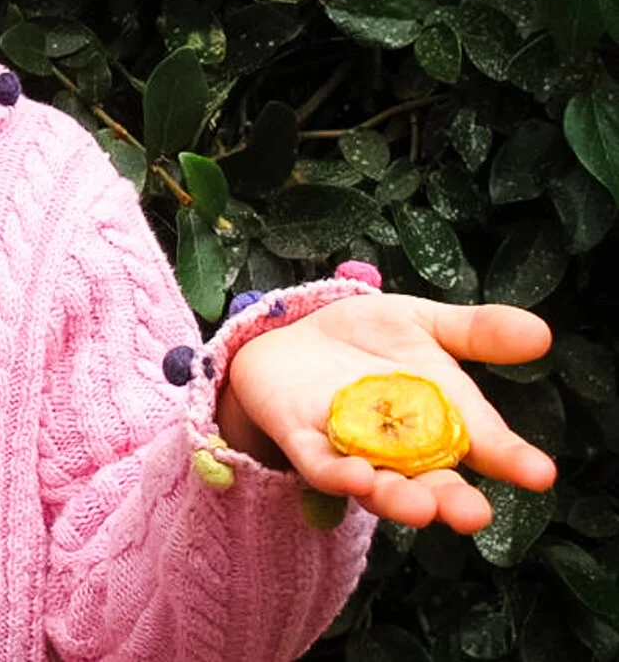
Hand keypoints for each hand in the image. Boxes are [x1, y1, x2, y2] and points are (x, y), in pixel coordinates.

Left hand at [223, 294, 556, 532]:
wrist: (295, 333)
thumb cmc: (367, 338)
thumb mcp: (422, 324)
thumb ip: (476, 332)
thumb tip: (542, 332)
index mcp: (442, 420)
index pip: (483, 444)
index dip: (511, 459)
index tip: (539, 473)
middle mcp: (402, 448)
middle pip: (432, 482)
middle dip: (452, 501)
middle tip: (474, 514)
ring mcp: (353, 449)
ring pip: (379, 485)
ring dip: (398, 499)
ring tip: (421, 508)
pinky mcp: (304, 442)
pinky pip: (321, 466)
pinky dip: (338, 474)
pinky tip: (356, 477)